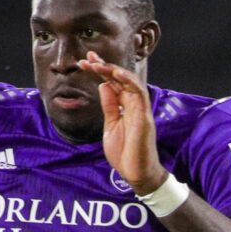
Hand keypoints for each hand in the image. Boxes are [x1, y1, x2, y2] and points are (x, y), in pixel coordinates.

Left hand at [78, 51, 162, 193]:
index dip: (101, 71)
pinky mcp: (144, 117)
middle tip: (88, 56)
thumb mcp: (110, 126)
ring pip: (130, 83)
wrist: (136, 174)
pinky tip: (117, 73)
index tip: (86, 62)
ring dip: (114, 71)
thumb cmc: (125, 153)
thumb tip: (103, 86)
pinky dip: (129, 82)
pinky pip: (139, 95)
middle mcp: (134, 105)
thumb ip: (109, 106)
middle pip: (120, 79)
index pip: (113, 84)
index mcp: (125, 107)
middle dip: (105, 66)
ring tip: (98, 63)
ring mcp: (140, 110)